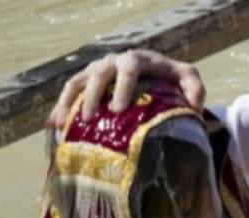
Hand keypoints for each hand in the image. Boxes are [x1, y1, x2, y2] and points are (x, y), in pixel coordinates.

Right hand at [47, 49, 206, 126]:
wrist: (152, 70)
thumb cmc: (171, 78)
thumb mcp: (187, 79)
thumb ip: (194, 89)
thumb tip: (194, 106)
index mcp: (138, 59)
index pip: (129, 68)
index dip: (123, 86)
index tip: (119, 109)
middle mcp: (113, 61)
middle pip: (99, 74)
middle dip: (93, 97)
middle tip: (90, 119)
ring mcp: (96, 70)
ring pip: (77, 82)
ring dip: (69, 102)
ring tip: (63, 125)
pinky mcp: (86, 80)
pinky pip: (70, 92)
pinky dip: (60, 108)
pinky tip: (53, 127)